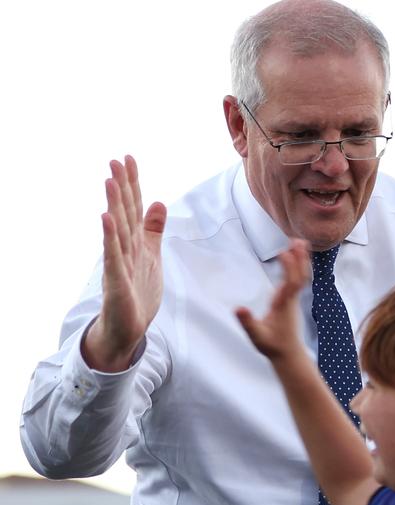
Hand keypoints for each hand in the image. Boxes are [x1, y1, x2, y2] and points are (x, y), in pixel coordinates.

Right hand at [83, 155, 166, 371]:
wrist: (128, 327)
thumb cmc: (138, 292)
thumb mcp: (151, 255)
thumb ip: (153, 230)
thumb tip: (158, 201)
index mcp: (135, 242)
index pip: (134, 208)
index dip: (133, 184)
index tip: (128, 158)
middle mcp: (125, 249)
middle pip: (124, 214)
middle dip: (121, 188)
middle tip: (116, 161)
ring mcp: (119, 264)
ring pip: (118, 231)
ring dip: (114, 206)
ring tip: (110, 181)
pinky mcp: (116, 281)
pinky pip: (113, 257)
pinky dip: (111, 238)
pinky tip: (106, 220)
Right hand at [236, 239, 310, 360]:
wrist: (288, 355)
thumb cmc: (272, 346)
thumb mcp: (256, 336)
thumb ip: (248, 323)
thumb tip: (238, 309)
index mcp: (283, 305)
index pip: (291, 283)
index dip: (289, 267)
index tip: (284, 252)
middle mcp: (291, 300)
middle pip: (300, 276)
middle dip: (299, 259)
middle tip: (297, 240)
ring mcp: (293, 300)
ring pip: (301, 276)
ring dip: (301, 260)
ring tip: (298, 242)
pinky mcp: (291, 301)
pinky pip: (298, 279)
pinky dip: (298, 267)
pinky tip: (295, 258)